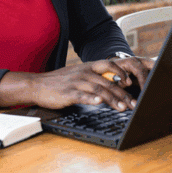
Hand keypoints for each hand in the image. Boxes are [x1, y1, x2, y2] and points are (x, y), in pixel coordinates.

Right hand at [27, 57, 152, 111]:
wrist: (37, 85)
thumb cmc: (60, 82)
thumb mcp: (79, 75)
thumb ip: (95, 77)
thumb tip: (113, 85)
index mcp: (88, 67)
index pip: (110, 64)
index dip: (122, 72)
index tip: (131, 83)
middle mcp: (84, 73)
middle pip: (108, 82)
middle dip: (123, 93)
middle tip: (133, 103)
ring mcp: (76, 82)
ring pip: (99, 89)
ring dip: (113, 99)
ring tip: (123, 108)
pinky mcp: (68, 93)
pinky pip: (82, 95)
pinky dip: (92, 99)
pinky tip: (99, 103)